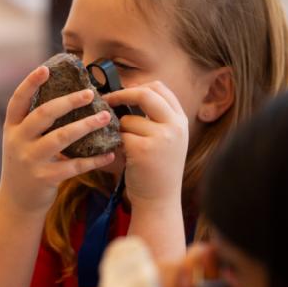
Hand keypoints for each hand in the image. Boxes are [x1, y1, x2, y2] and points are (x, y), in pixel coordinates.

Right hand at [0, 66, 114, 215]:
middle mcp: (18, 141)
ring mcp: (30, 160)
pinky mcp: (45, 178)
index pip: (18, 100)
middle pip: (44, 114)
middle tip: (90, 93)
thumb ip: (35, 124)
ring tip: (106, 117)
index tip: (46, 68)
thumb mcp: (21, 142)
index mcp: (12, 128)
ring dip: (86, 125)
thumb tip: (65, 99)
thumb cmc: (26, 165)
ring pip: (61, 137)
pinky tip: (110, 154)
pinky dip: (94, 160)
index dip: (30, 83)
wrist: (17, 202)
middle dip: (68, 102)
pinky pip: (74, 165)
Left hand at [104, 82, 188, 209]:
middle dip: (122, 94)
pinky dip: (117, 144)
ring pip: (128, 119)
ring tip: (126, 147)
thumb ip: (156, 118)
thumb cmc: (157, 170)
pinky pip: (122, 135)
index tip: (123, 92)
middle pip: (146, 93)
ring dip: (120, 130)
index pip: (160, 88)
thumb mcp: (167, 140)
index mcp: (180, 121)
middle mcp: (175, 126)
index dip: (138, 86)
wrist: (160, 200)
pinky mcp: (144, 149)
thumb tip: (128, 93)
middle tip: (107, 100)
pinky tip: (123, 156)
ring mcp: (161, 137)